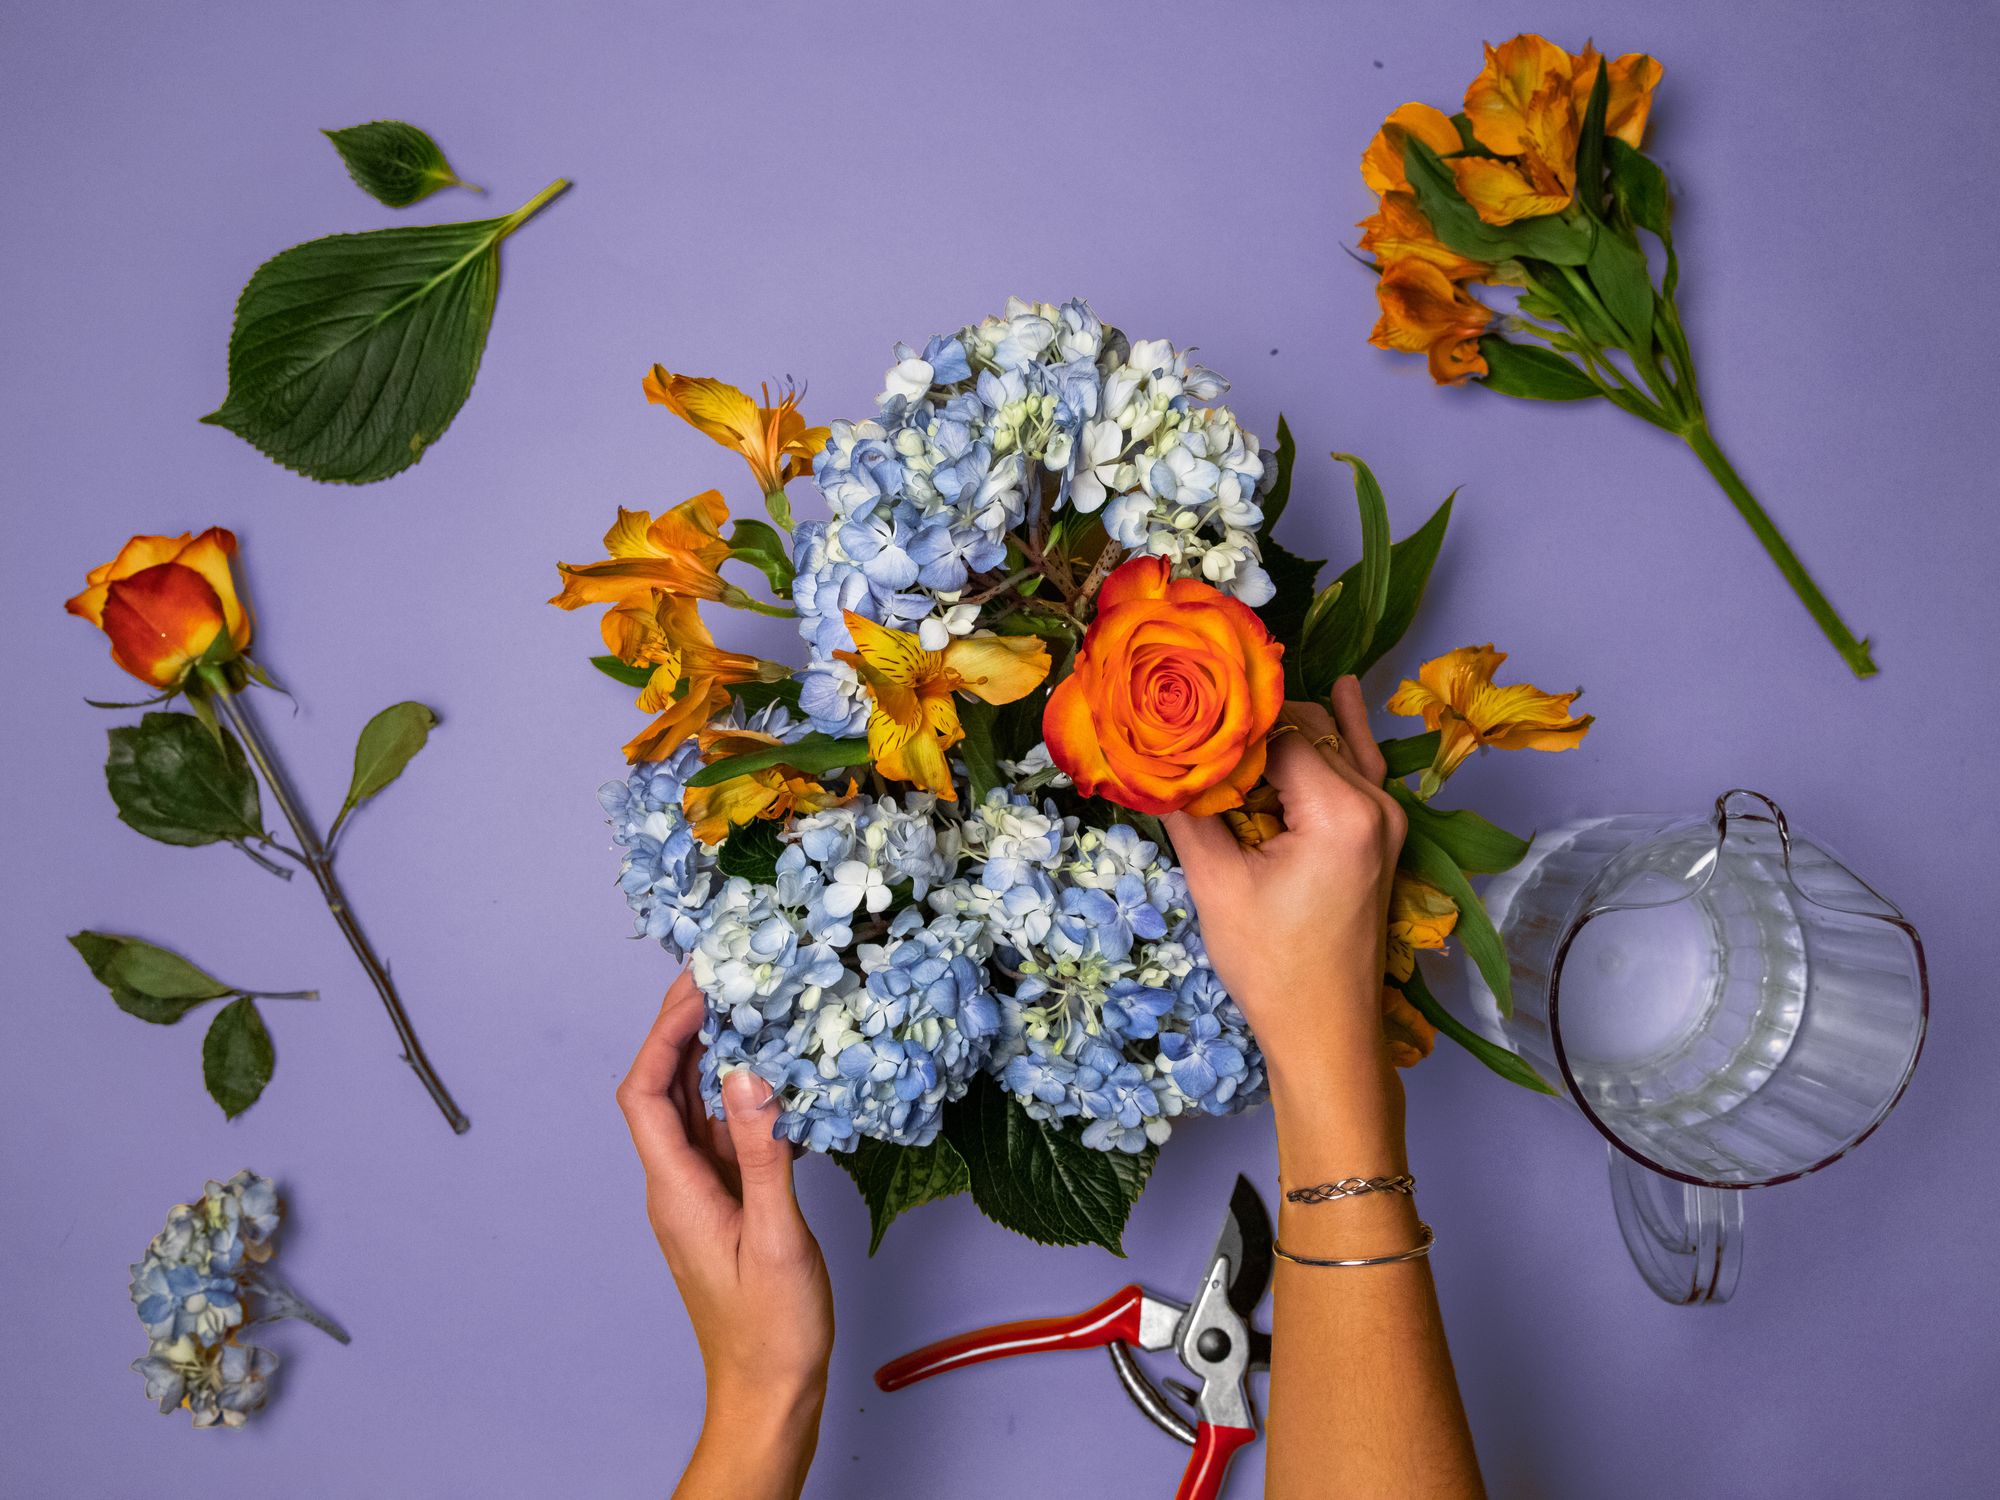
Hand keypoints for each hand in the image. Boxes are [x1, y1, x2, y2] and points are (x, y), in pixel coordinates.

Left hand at [617, 972, 832, 1499]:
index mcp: (675, 1190)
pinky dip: (749, 1098)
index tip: (699, 984)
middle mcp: (678, 1185)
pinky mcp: (729, 1204)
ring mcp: (702, 1194)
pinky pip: (729, 1135)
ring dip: (718, 1055)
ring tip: (752, 1005)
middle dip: (687, 1025)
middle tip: (723, 972)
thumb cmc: (771, 1330)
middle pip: (665, 1088)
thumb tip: (749, 1075)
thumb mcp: (776, 1236)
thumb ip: (764, 1152)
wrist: (770, 1393)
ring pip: (698, 1108)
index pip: (645, 1092)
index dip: (664, 1031)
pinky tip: (783, 1079)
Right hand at [1163, 677, 1407, 1156]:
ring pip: (1332, 743)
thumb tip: (1149, 761)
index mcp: (1341, 810)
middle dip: (1250, 727)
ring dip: (1282, 735)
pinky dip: (1341, 735)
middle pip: (1307, 729)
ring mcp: (1387, 818)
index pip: (1277, 732)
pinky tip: (1342, 690)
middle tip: (1193, 726)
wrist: (1326, 1033)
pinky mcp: (1381, 835)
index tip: (1178, 723)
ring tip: (1229, 712)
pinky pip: (1361, 766)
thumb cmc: (1273, 967)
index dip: (1224, 727)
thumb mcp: (1216, 885)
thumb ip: (1189, 813)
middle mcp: (1376, 802)